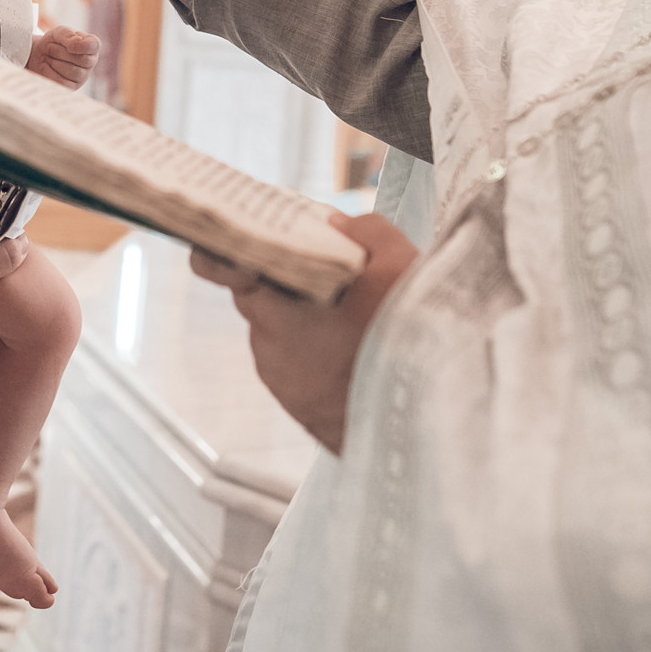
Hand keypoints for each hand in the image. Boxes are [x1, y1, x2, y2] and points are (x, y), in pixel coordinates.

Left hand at [25, 26, 99, 87]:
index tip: (67, 45)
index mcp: (92, 45)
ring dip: (54, 61)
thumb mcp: (59, 32)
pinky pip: (63, 82)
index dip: (79, 45)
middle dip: (60, 52)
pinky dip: (50, 72)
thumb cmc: (53, 42)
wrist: (38, 55)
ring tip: (48, 56)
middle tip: (49, 47)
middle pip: (82, 60)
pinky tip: (46, 66)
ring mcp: (82, 76)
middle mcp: (91, 62)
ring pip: (72, 71)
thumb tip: (76, 44)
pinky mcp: (71, 87)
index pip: (93, 46)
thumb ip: (68, 35)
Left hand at [190, 211, 418, 454]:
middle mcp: (268, 347)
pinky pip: (302, 368)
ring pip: (286, 334)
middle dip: (298, 282)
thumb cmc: (407, 341)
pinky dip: (324, 356)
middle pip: (266, 297)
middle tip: (342, 274)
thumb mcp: (396, 262)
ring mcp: (283, 383)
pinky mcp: (301, 409)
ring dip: (313, 322)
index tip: (254, 237)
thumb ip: (360, 231)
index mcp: (275, 307)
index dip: (236, 247)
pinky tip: (363, 353)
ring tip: (362, 320)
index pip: (224, 267)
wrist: (425, 425)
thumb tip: (335, 226)